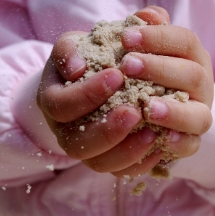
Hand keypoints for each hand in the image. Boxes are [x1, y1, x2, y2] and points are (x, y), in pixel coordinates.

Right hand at [36, 7, 195, 177]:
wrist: (90, 78)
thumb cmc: (84, 58)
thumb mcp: (76, 44)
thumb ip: (79, 43)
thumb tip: (81, 60)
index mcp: (53, 102)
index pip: (61, 106)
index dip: (87, 94)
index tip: (118, 74)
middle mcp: (66, 131)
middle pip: (77, 145)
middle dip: (107, 130)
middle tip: (135, 109)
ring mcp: (87, 149)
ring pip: (100, 164)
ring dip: (126, 151)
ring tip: (153, 131)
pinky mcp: (108, 159)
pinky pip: (121, 172)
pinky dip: (141, 162)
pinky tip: (161, 144)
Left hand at [117, 6, 213, 175]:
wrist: (128, 104)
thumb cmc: (125, 69)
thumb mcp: (120, 47)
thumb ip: (135, 29)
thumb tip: (145, 15)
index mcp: (189, 56)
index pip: (184, 40)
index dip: (159, 36)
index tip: (126, 37)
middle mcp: (198, 86)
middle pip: (192, 75)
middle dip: (161, 69)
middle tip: (127, 65)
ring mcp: (195, 115)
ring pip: (199, 116)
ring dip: (175, 112)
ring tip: (149, 107)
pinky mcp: (186, 142)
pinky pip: (190, 146)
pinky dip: (179, 143)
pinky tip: (160, 139)